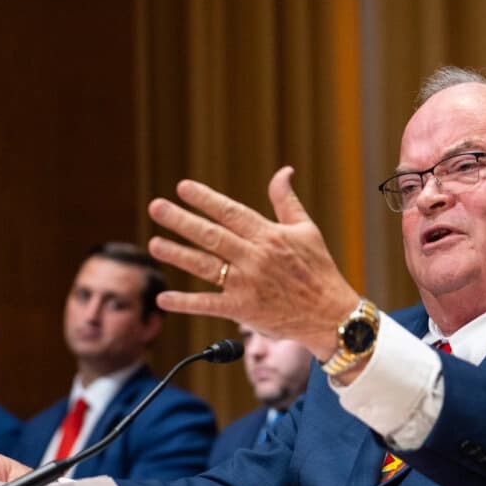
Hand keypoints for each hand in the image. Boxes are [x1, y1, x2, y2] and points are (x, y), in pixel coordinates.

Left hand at [148, 167, 360, 358]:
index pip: (230, 212)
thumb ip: (286, 201)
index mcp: (269, 236)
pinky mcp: (243, 310)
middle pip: (211, 235)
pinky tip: (163, 298)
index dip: (205, 199)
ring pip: (204, 266)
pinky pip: (208, 305)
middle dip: (181, 220)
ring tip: (154, 243)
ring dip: (177, 254)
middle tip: (156, 207)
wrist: (331, 315)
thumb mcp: (307, 230)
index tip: (182, 187)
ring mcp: (247, 284)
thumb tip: (283, 170)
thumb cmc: (319, 270)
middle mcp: (255, 258)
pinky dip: (184, 303)